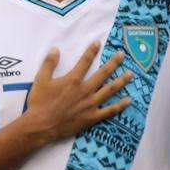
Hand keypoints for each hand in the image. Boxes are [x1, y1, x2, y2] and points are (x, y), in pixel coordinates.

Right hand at [16, 43, 132, 143]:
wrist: (41, 126)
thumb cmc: (39, 103)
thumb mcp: (40, 80)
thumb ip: (49, 63)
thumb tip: (56, 49)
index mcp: (73, 80)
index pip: (85, 61)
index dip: (92, 51)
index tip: (98, 43)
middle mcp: (85, 90)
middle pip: (103, 74)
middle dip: (113, 63)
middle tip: (122, 55)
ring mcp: (90, 104)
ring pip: (110, 90)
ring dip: (121, 81)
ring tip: (130, 74)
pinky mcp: (92, 117)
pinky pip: (110, 111)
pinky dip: (120, 105)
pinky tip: (128, 100)